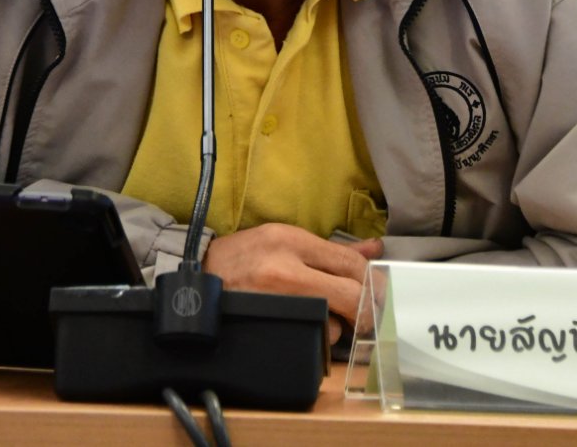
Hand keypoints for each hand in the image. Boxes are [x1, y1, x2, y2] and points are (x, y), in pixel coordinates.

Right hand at [203, 223, 383, 330]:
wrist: (199, 279)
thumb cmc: (244, 257)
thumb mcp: (286, 240)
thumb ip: (333, 250)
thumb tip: (375, 249)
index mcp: (291, 241)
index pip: (351, 263)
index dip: (372, 283)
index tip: (378, 293)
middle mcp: (284, 268)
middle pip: (350, 293)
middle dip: (365, 309)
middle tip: (366, 316)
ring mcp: (276, 300)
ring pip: (332, 322)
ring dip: (338, 326)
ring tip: (326, 319)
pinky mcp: (269, 325)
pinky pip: (309, 337)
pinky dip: (316, 336)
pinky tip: (307, 328)